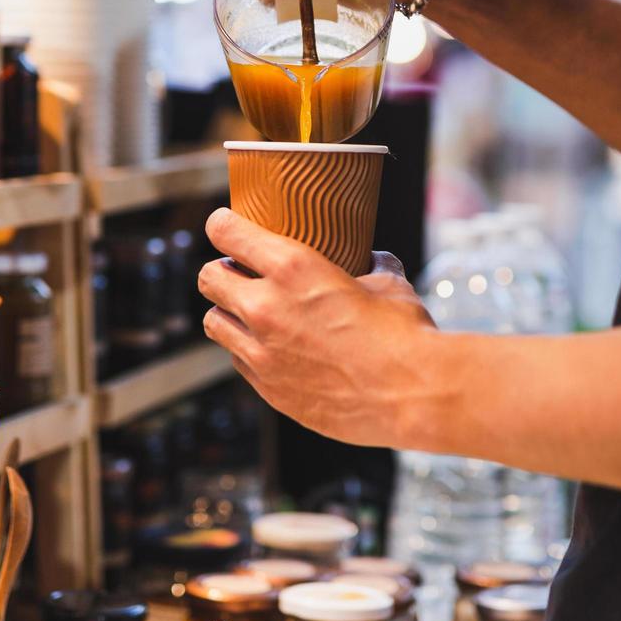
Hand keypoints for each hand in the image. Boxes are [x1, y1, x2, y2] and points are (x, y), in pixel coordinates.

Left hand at [197, 207, 441, 447]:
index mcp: (294, 268)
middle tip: (239, 273)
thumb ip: (368, 267)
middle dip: (221, 271)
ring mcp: (262, 353)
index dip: (222, 225)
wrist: (412, 396)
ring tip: (252, 313)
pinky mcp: (269, 390)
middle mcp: (266, 308)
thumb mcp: (388, 284)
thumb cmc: (404, 335)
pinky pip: (239, 361)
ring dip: (228, 312)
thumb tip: (372, 260)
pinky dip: (248, 350)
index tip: (225, 225)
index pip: (227, 232)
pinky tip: (275, 348)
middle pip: (208, 278)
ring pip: (214, 322)